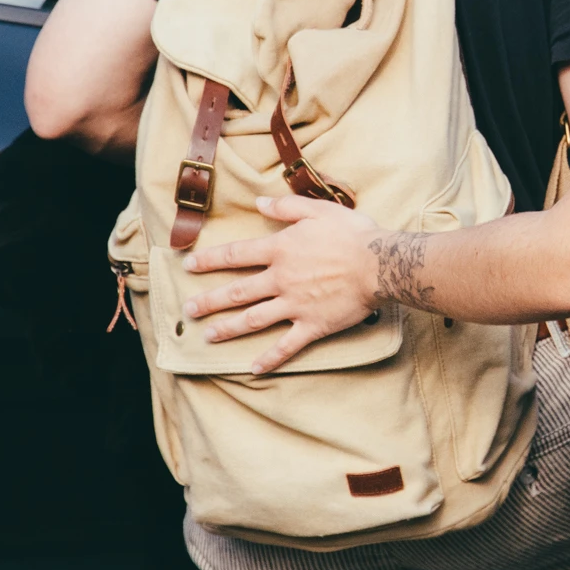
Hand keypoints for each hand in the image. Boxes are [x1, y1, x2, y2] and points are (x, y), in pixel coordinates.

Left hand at [183, 194, 382, 373]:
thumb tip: (259, 201)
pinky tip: (253, 368)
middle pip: (237, 292)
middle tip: (188, 310)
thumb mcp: (319, 209)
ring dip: (228, 329)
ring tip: (208, 336)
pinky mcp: (312, 325)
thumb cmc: (353, 234)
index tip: (189, 265)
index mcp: (281, 250)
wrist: (381, 264)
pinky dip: (269, 358)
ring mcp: (295, 305)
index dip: (210, 260)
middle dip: (209, 302)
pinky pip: (287, 346)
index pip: (236, 255)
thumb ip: (286, 206)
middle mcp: (281, 280)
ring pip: (253, 320)